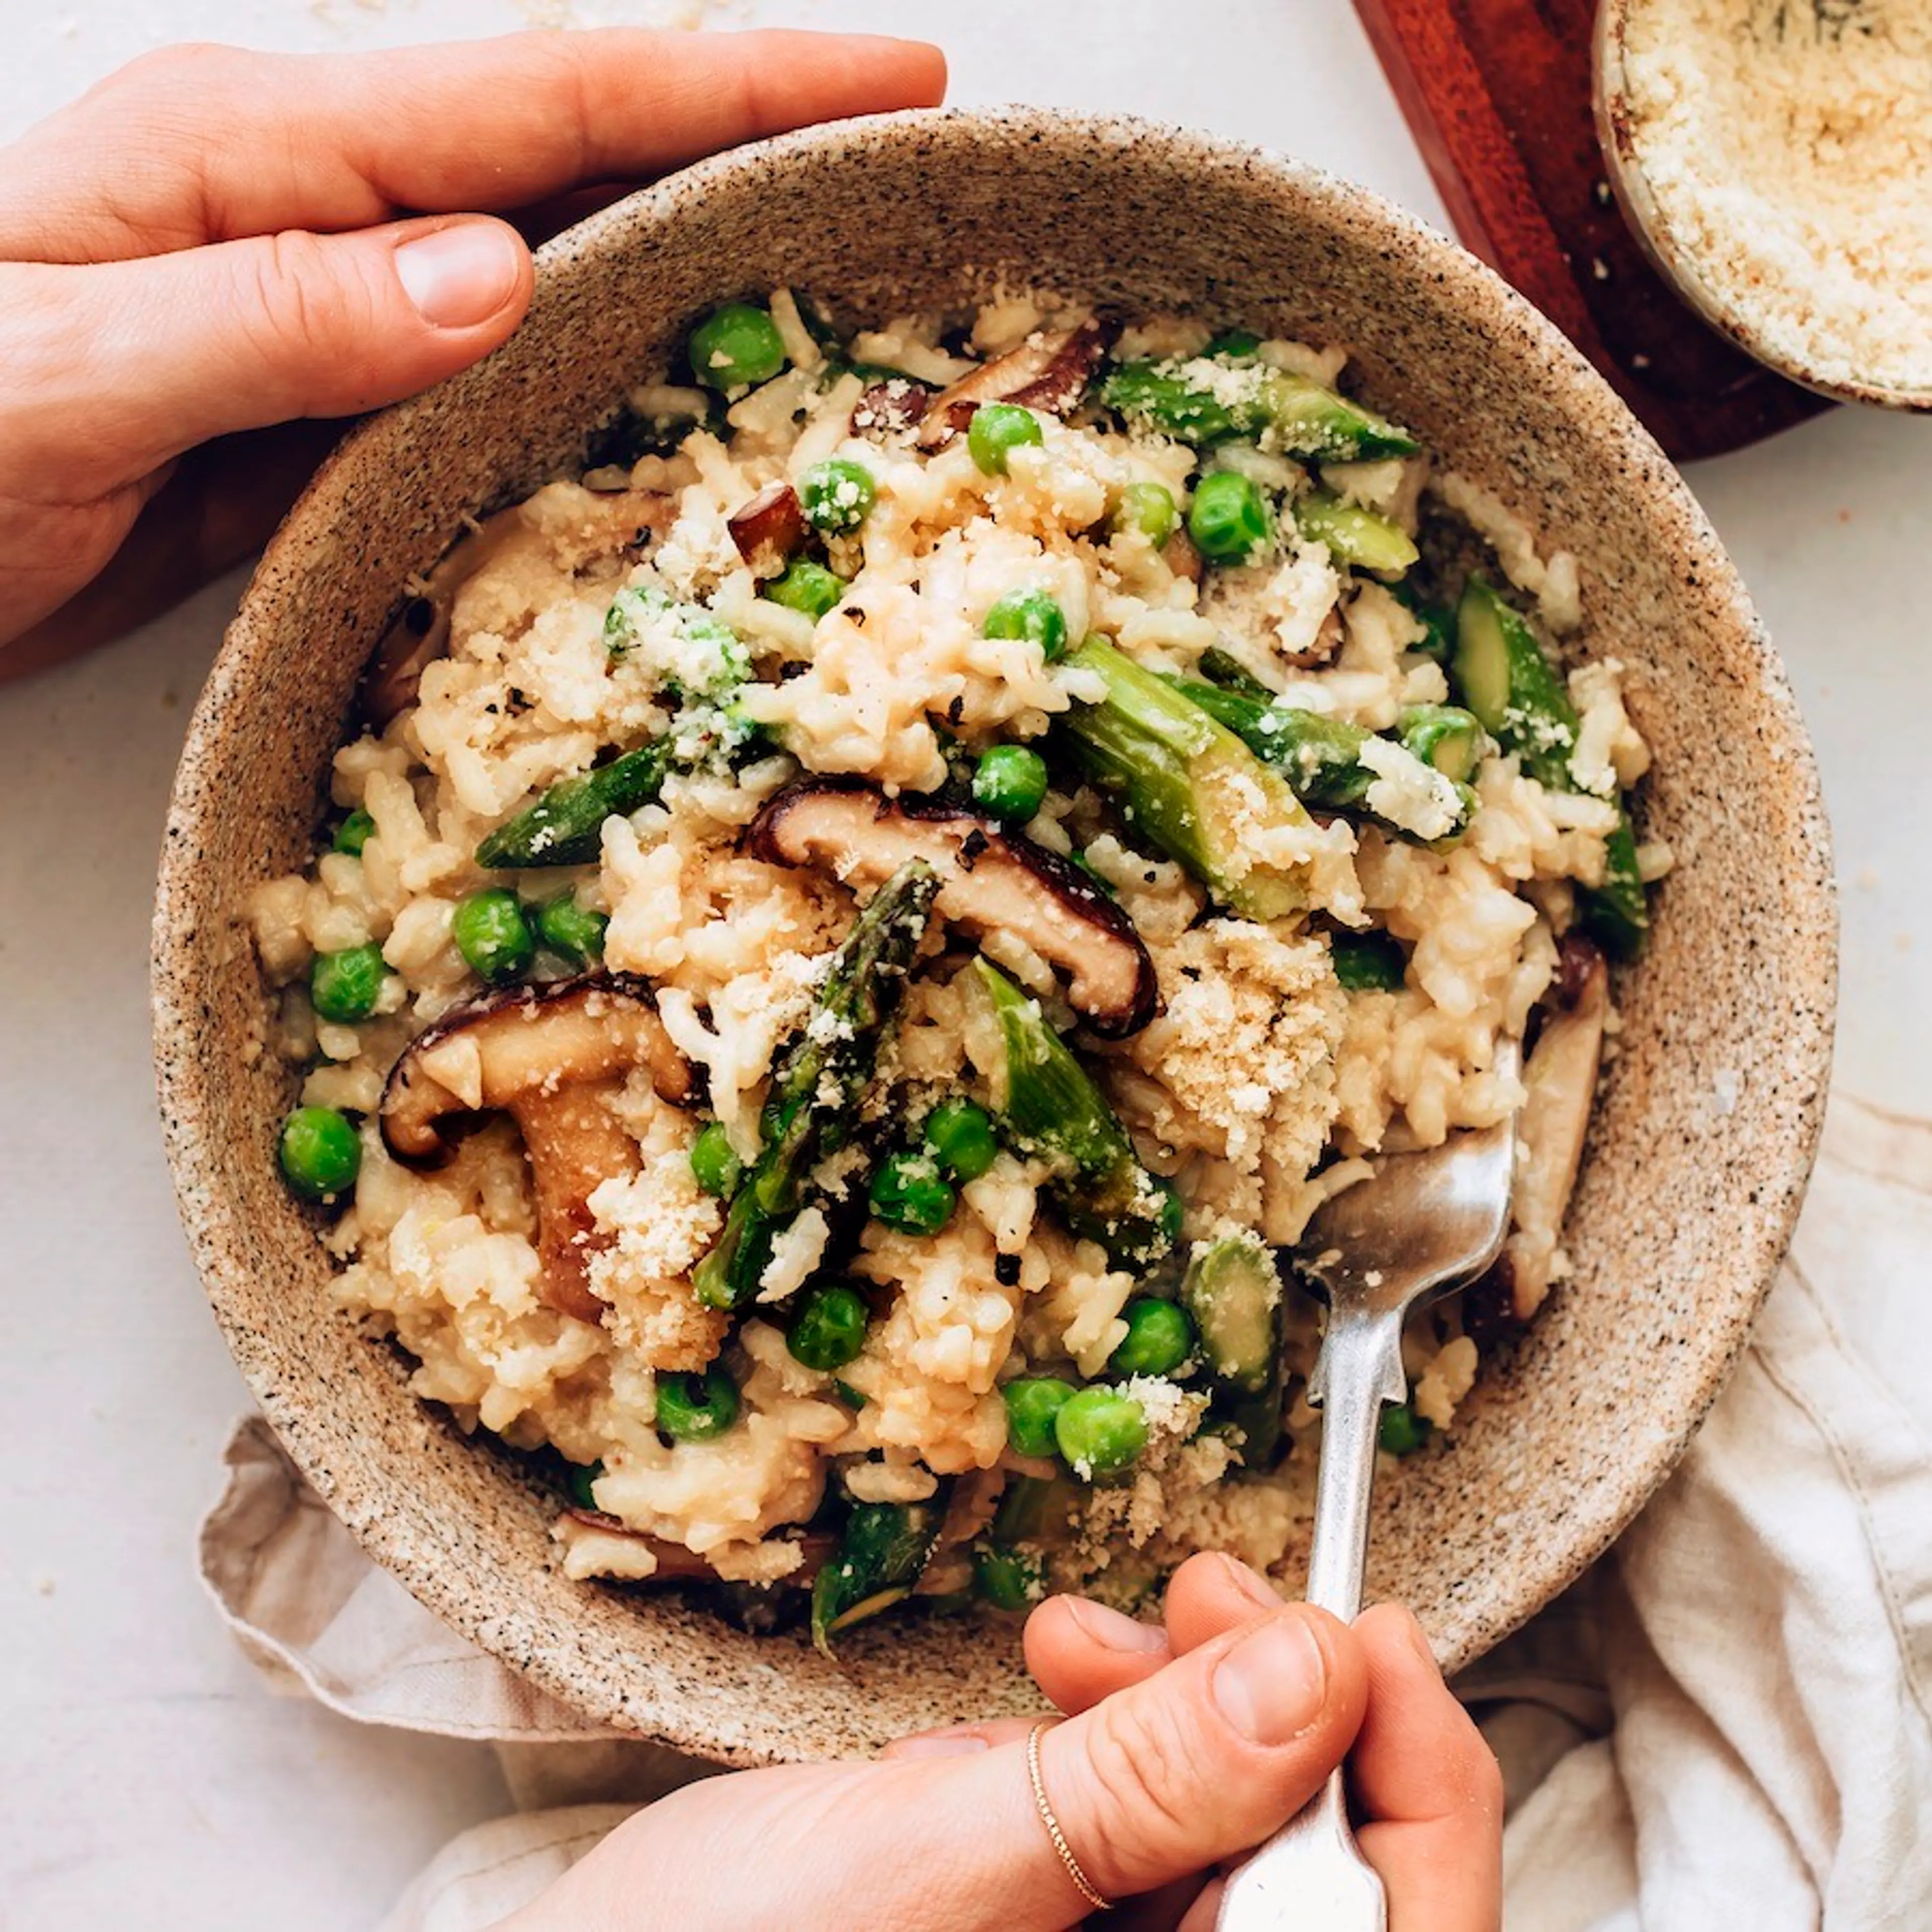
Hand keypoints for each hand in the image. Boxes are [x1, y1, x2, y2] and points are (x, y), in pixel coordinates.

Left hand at [0, 29, 944, 675]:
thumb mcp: (61, 373)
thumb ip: (272, 317)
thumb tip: (492, 278)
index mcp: (253, 153)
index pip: (537, 96)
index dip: (724, 80)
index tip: (885, 74)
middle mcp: (309, 206)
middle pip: (573, 148)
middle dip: (748, 136)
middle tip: (906, 153)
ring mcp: (326, 304)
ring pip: (553, 256)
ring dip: (693, 251)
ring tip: (835, 260)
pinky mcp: (325, 399)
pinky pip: (499, 369)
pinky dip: (600, 366)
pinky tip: (670, 383)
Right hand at [496, 1554, 1502, 1931]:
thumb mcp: (943, 1877)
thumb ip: (1143, 1790)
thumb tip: (1323, 1673)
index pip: (1397, 1929)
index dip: (1417, 1777)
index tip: (1371, 1630)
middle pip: (1323, 1860)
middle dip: (1280, 1705)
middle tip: (1211, 1593)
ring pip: (1229, 1814)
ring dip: (1182, 1696)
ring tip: (1078, 1633)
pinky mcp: (1059, 1913)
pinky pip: (1143, 1804)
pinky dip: (1116, 1715)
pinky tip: (1054, 1671)